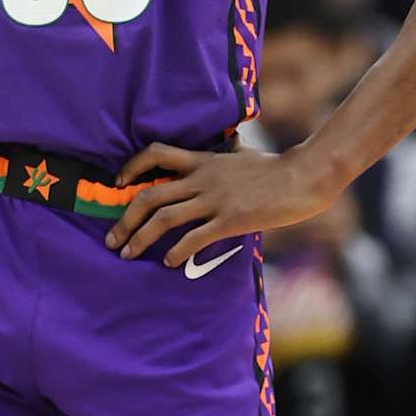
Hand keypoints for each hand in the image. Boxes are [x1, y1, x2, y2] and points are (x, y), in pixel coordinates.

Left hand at [107, 140, 334, 267]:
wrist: (303, 177)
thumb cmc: (276, 169)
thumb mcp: (241, 156)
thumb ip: (222, 160)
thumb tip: (219, 159)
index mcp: (203, 160)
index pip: (156, 154)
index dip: (132, 168)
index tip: (119, 185)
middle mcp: (202, 179)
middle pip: (150, 196)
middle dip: (125, 219)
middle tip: (113, 239)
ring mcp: (215, 200)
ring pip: (164, 218)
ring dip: (140, 238)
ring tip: (128, 254)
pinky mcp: (231, 220)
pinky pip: (194, 238)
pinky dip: (176, 251)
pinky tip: (169, 262)